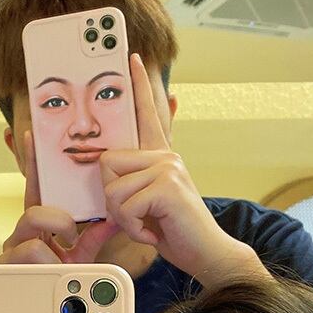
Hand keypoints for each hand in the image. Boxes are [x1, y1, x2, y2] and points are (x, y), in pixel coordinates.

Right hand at [0, 130, 118, 265]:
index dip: (35, 165)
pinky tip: (52, 267)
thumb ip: (95, 236)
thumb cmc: (62, 283)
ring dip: (53, 235)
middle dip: (57, 218)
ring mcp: (13, 251)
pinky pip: (29, 250)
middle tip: (71, 233)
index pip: (36, 191)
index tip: (32, 137)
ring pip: (28, 224)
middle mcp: (22, 237)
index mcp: (39, 229)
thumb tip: (113, 218)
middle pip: (32, 209)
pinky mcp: (7, 267)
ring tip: (64, 252)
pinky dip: (47, 257)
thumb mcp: (83, 257)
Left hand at [100, 54, 266, 288]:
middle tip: (135, 217)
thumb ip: (134, 181)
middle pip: (107, 163)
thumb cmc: (173, 231)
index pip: (148, 116)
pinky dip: (132, 227)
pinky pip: (124, 205)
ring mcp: (168, 167)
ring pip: (112, 189)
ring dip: (123, 218)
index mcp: (160, 157)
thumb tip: (111, 168)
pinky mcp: (167, 185)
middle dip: (111, 199)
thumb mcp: (147, 203)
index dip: (140, 87)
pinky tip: (152, 232)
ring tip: (146, 226)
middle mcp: (165, 156)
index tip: (132, 59)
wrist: (205, 253)